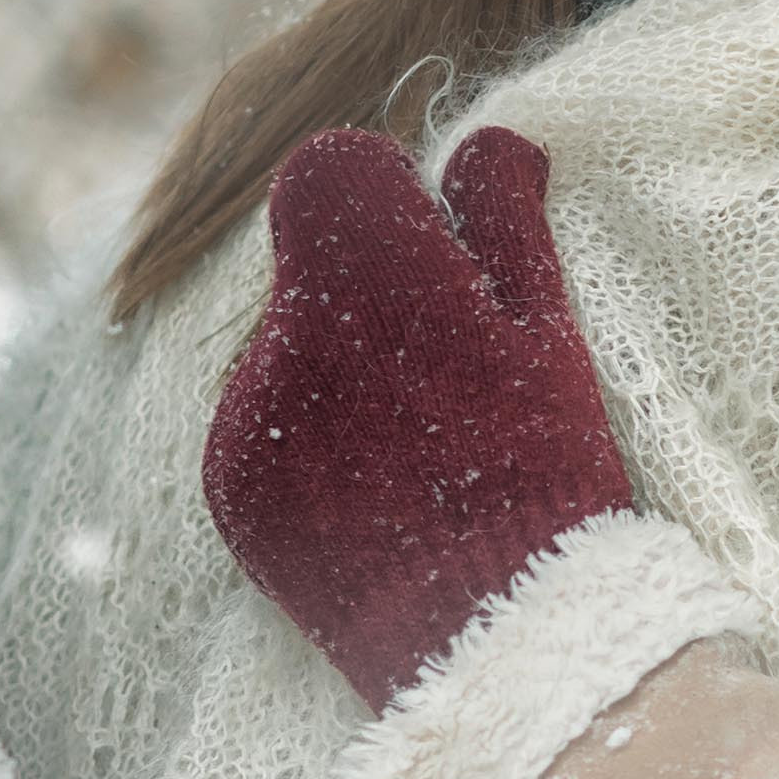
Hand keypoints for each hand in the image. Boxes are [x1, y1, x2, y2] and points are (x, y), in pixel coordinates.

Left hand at [202, 126, 632, 709]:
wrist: (496, 638)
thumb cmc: (547, 472)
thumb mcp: (550, 333)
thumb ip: (504, 219)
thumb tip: (486, 140)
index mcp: (372, 274)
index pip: (333, 169)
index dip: (388, 196)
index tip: (435, 249)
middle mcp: (287, 335)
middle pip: (307, 263)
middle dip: (364, 291)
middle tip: (443, 373)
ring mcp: (247, 417)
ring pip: (281, 347)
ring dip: (334, 370)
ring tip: (416, 448)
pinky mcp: (228, 488)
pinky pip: (258, 426)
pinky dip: (306, 443)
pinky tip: (375, 494)